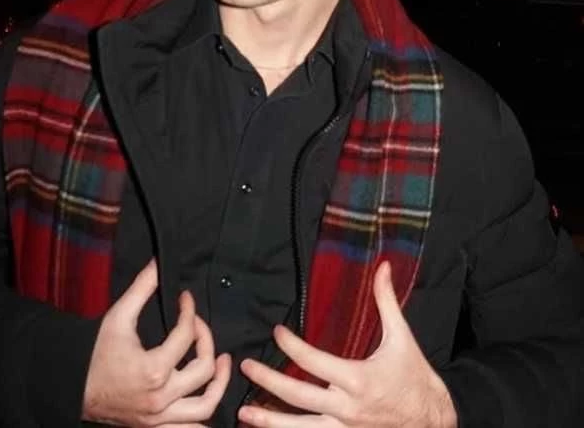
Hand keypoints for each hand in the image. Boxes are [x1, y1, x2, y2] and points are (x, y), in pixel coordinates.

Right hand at [83, 258, 230, 425]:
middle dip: (207, 341)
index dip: (190, 311)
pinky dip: (203, 419)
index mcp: (153, 369)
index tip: (185, 300)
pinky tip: (207, 397)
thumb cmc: (95, 352)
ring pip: (205, 407)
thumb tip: (159, 263)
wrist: (73, 385)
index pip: (186, 335)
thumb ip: (142, 287)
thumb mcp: (118, 316)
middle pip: (204, 370)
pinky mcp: (155, 427)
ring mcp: (159, 417)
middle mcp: (160, 398)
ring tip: (221, 364)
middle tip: (199, 326)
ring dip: (219, 384)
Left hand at [238, 262, 456, 426]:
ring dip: (270, 421)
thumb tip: (384, 267)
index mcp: (359, 380)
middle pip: (298, 396)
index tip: (277, 332)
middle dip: (269, 381)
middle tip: (246, 367)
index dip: (292, 346)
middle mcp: (348, 408)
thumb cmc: (416, 378)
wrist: (434, 421)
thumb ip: (386, 301)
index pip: (314, 362)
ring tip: (244, 413)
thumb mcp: (402, 338)